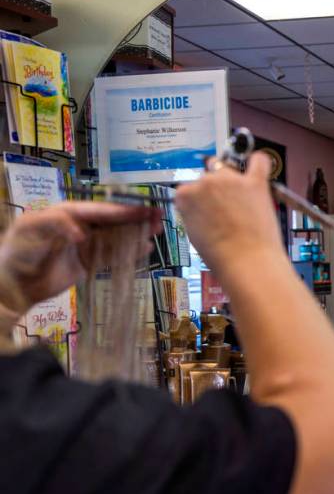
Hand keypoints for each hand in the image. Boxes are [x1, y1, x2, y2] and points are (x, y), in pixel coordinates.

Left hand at [0, 203, 160, 315]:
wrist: (13, 284)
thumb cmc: (18, 252)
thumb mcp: (30, 229)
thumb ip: (55, 223)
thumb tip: (82, 233)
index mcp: (67, 213)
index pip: (99, 210)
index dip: (121, 210)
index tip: (143, 209)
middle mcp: (79, 226)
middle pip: (112, 220)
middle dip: (135, 218)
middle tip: (159, 216)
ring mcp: (85, 245)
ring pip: (116, 237)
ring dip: (136, 233)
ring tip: (157, 230)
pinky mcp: (88, 264)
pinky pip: (112, 256)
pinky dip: (129, 253)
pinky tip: (145, 249)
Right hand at [175, 153, 282, 270]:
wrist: (247, 262)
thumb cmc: (221, 255)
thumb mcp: (193, 233)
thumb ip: (195, 212)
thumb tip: (203, 207)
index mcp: (185, 195)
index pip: (188, 189)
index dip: (198, 202)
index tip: (206, 212)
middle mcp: (206, 182)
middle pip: (208, 178)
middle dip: (215, 193)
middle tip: (226, 213)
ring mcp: (231, 180)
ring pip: (228, 170)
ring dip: (232, 183)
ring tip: (241, 203)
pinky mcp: (255, 183)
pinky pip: (258, 161)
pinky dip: (258, 162)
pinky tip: (256, 165)